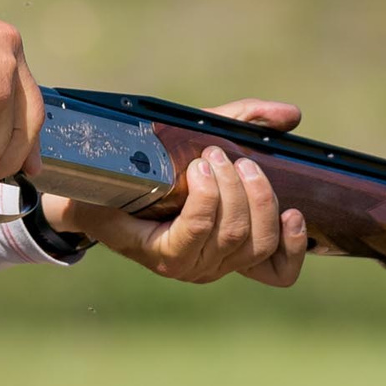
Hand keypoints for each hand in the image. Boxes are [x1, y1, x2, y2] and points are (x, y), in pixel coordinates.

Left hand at [45, 100, 307, 286]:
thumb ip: (247, 123)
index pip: (279, 271)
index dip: (296, 247)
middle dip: (256, 195)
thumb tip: (292, 114)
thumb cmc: (151, 163)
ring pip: (232, 236)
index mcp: (230, 246)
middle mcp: (214, 264)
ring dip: (229, 190)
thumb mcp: (203, 136)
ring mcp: (188, 265)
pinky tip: (202, 173)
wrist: (89, 180)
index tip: (294, 210)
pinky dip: (206, 199)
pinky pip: (197, 231)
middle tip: (234, 159)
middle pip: (257, 242)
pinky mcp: (160, 255)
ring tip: (212, 157)